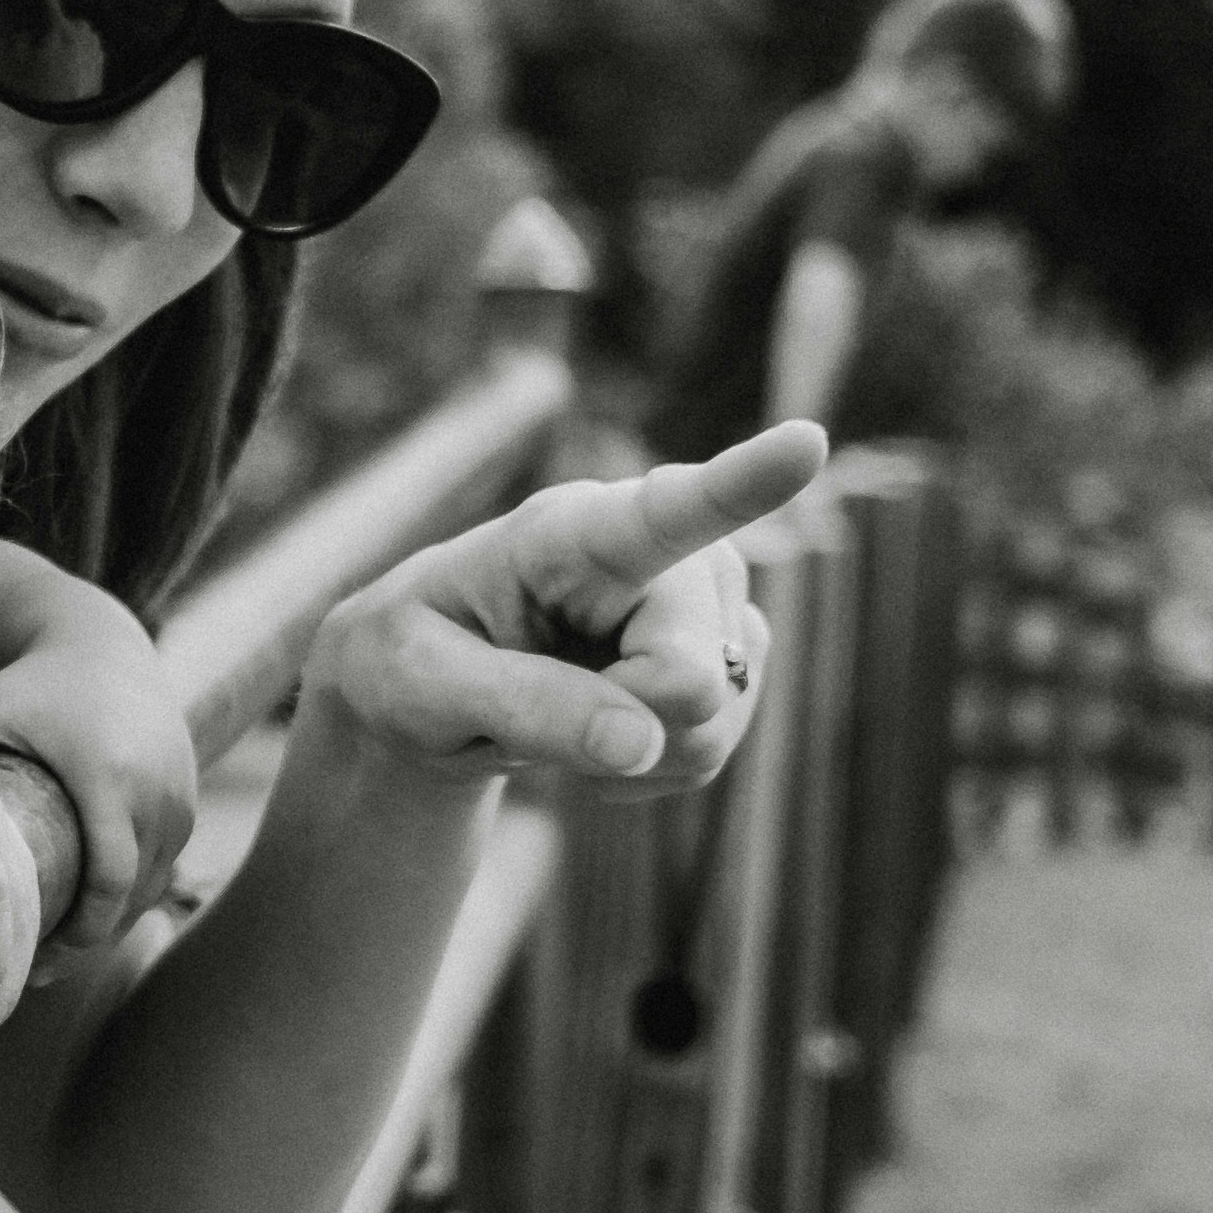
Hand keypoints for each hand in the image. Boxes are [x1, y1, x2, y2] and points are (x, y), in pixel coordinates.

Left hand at [0, 604, 200, 949]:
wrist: (104, 645)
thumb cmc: (30, 685)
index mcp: (110, 778)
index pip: (109, 885)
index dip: (78, 934)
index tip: (35, 960)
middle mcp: (158, 792)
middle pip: (132, 899)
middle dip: (88, 941)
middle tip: (35, 970)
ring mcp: (180, 799)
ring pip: (152, 890)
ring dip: (110, 925)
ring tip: (55, 949)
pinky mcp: (187, 802)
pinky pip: (163, 869)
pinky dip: (129, 898)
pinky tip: (84, 916)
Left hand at [303, 425, 824, 797]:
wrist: (424, 689)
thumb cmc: (407, 664)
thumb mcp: (421, 687)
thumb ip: (522, 705)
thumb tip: (640, 742)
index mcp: (568, 531)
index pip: (664, 510)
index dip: (741, 484)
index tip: (804, 445)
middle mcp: (657, 552)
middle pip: (693, 674)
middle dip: (622, 721)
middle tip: (536, 709)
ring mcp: (700, 602)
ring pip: (716, 717)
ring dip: (637, 751)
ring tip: (561, 717)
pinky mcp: (722, 654)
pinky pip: (716, 745)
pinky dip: (652, 766)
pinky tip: (597, 736)